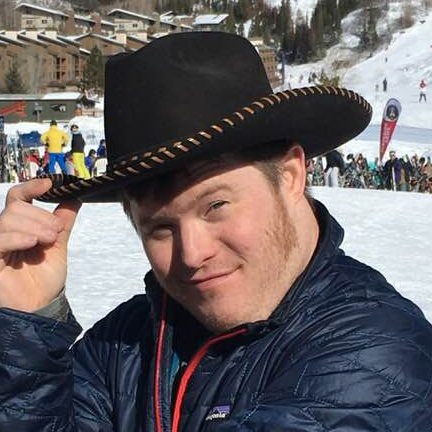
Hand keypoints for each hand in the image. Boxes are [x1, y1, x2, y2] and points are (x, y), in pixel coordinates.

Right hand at [0, 179, 80, 311]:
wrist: (40, 306)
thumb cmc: (44, 278)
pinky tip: (32, 243)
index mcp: (20, 227)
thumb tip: (75, 197)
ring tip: (49, 240)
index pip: (18, 198)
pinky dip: (17, 237)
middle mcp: (5, 233)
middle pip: (16, 207)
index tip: (49, 184)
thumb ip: (63, 222)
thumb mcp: (58, 245)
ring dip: (35, 226)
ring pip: (8, 219)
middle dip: (41, 216)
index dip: (31, 187)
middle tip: (56, 232)